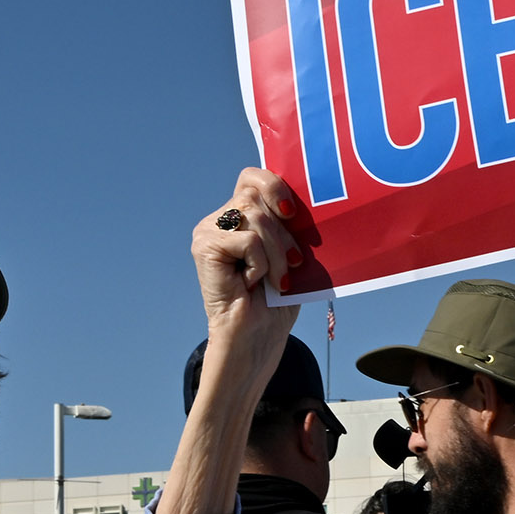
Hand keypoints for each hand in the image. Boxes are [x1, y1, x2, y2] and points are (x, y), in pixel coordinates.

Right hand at [193, 165, 313, 359]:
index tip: (293, 213)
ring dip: (276, 252)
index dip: (275, 186)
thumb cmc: (276, 299)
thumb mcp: (290, 253)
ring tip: (277, 279)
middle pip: (256, 195)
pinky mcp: (204, 245)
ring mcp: (209, 230)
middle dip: (283, 232)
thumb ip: (289, 225)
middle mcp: (220, 218)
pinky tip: (252, 283)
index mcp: (240, 215)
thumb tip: (310, 200)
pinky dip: (261, 264)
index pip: (253, 177)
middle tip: (292, 262)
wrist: (257, 336)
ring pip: (255, 216)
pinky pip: (247, 239)